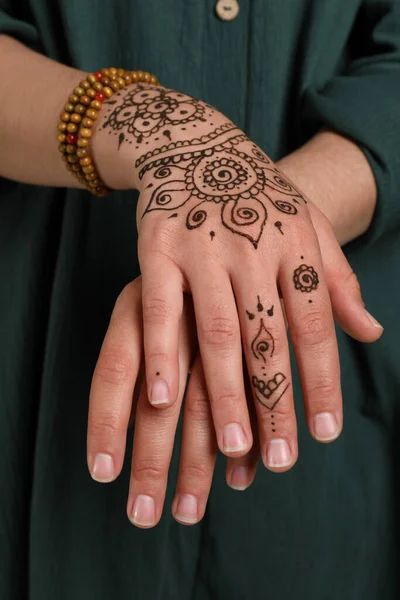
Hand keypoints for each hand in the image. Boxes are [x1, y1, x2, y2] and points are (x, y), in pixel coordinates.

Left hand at [87, 278, 259, 526]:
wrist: (243, 217)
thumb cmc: (183, 268)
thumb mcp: (153, 294)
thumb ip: (135, 355)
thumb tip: (130, 418)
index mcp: (140, 305)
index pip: (114, 370)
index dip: (104, 422)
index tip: (103, 475)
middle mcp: (178, 317)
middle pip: (161, 403)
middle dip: (150, 462)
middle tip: (143, 516)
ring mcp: (221, 324)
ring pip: (209, 405)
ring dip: (199, 462)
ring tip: (188, 512)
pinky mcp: (260, 326)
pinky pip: (253, 391)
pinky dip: (248, 434)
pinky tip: (242, 476)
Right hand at [91, 83, 382, 497]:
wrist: (197, 145)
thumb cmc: (258, 198)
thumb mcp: (308, 227)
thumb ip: (339, 282)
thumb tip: (371, 333)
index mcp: (297, 246)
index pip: (317, 325)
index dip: (323, 380)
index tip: (326, 433)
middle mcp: (255, 248)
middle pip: (269, 338)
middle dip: (276, 401)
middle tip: (279, 459)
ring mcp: (205, 249)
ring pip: (219, 330)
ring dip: (226, 391)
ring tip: (234, 445)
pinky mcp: (159, 248)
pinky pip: (161, 308)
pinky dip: (162, 352)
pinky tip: (163, 397)